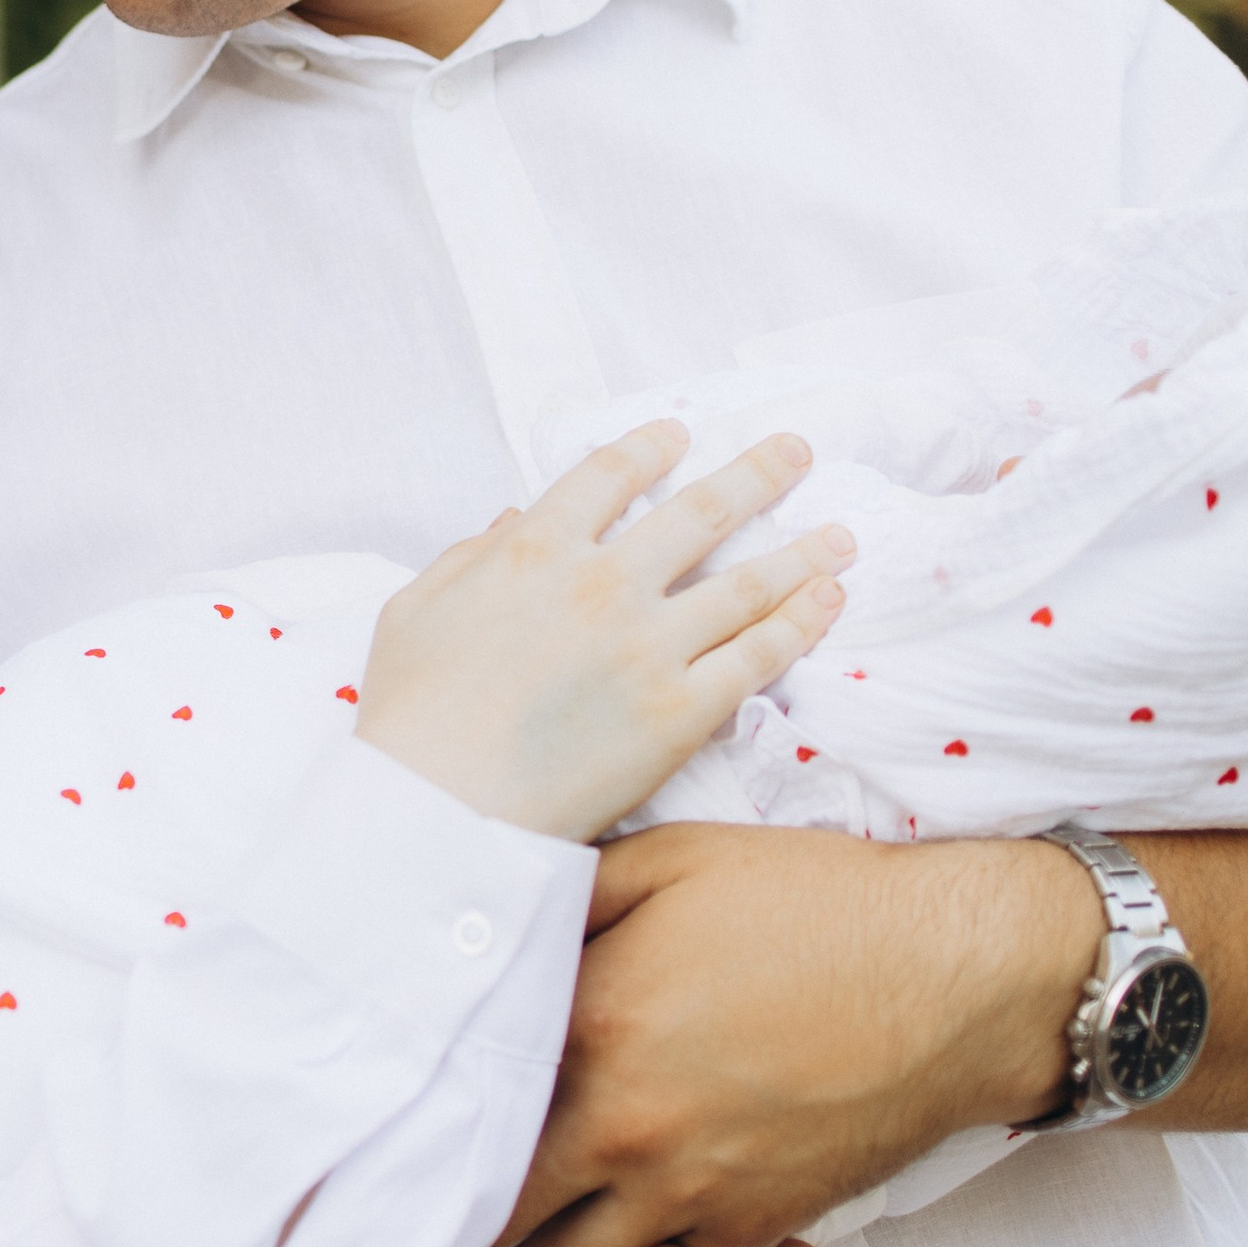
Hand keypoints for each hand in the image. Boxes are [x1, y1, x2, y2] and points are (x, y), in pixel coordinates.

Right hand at [354, 425, 853, 842]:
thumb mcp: (414, 611)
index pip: (610, 474)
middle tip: (796, 452)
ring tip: (839, 534)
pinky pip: (757, 657)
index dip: (649, 448)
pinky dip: (800, 623)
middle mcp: (603, 583)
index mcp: (534, 549)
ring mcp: (649, 646)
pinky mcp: (681, 711)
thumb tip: (514, 518)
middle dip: (758, 474)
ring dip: (801, 550)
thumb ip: (468, 556)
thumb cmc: (407, 717)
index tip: (678, 436)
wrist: (438, 810)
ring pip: (747, 582)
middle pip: (702, 511)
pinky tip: (828, 601)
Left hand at [405, 825, 1103, 1246]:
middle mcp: (623, 1128)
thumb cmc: (805, 901)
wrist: (957, 976)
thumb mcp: (663, 864)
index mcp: (586, 1031)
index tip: (315, 1207)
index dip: (381, 1171)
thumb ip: (558, 897)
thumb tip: (476, 911)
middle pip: (486, 1233)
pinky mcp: (750, 1231)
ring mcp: (690, 1192)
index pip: (455, 1120)